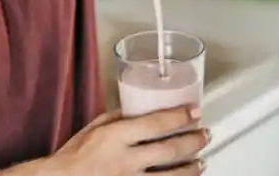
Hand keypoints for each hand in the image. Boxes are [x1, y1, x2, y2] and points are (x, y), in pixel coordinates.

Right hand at [48, 107, 208, 174]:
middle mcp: (126, 161)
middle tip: (205, 134)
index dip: (179, 116)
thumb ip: (117, 118)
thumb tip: (137, 109)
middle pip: (170, 151)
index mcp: (116, 138)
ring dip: (191, 168)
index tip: (193, 111)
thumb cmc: (73, 157)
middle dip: (192, 141)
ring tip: (201, 161)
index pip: (156, 124)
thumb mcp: (93, 128)